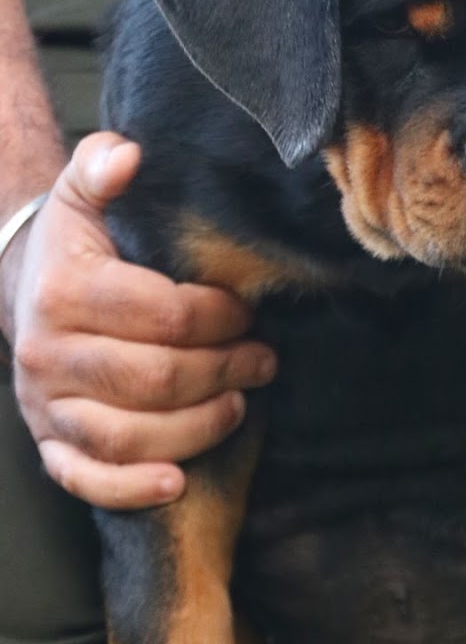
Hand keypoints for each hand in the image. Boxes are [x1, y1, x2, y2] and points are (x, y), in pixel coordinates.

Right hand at [4, 133, 275, 509]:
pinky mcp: (48, 443)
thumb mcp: (83, 192)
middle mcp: (47, 354)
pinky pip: (84, 479)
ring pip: (126, 435)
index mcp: (63, 291)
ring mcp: (45, 406)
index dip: (217, 316)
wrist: (22, 289)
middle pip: (152, 379)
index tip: (249, 310)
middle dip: (222, 370)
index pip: (159, 314)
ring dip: (195, 427)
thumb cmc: (76, 245)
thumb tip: (128, 156)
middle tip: (264, 359)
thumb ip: (101, 166)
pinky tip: (176, 481)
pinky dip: (130, 488)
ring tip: (239, 403)